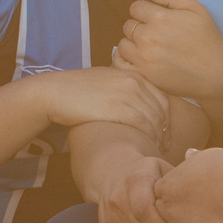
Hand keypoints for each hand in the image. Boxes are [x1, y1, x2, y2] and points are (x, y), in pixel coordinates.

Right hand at [34, 67, 168, 143]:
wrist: (55, 92)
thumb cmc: (78, 89)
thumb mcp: (107, 80)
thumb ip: (125, 87)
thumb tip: (138, 103)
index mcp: (133, 74)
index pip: (162, 97)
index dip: (166, 118)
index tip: (165, 133)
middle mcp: (134, 81)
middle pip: (160, 109)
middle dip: (165, 129)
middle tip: (163, 145)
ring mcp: (127, 93)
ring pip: (153, 118)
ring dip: (157, 136)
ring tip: (154, 148)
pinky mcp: (117, 107)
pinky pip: (142, 123)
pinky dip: (148, 136)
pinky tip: (145, 144)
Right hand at [96, 155, 175, 222]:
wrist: (114, 173)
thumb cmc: (148, 172)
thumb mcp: (162, 168)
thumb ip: (178, 180)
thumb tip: (195, 194)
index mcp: (135, 180)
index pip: (145, 210)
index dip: (162, 222)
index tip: (173, 219)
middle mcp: (117, 198)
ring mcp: (109, 216)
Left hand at [119, 0, 222, 99]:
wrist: (213, 71)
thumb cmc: (206, 37)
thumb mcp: (196, 9)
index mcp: (160, 17)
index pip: (135, 7)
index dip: (145, 10)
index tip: (154, 17)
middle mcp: (148, 36)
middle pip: (128, 24)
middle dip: (138, 25)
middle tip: (154, 32)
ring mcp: (143, 56)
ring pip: (123, 43)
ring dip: (133, 41)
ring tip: (149, 45)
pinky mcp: (143, 73)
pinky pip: (124, 60)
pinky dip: (131, 57)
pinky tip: (145, 57)